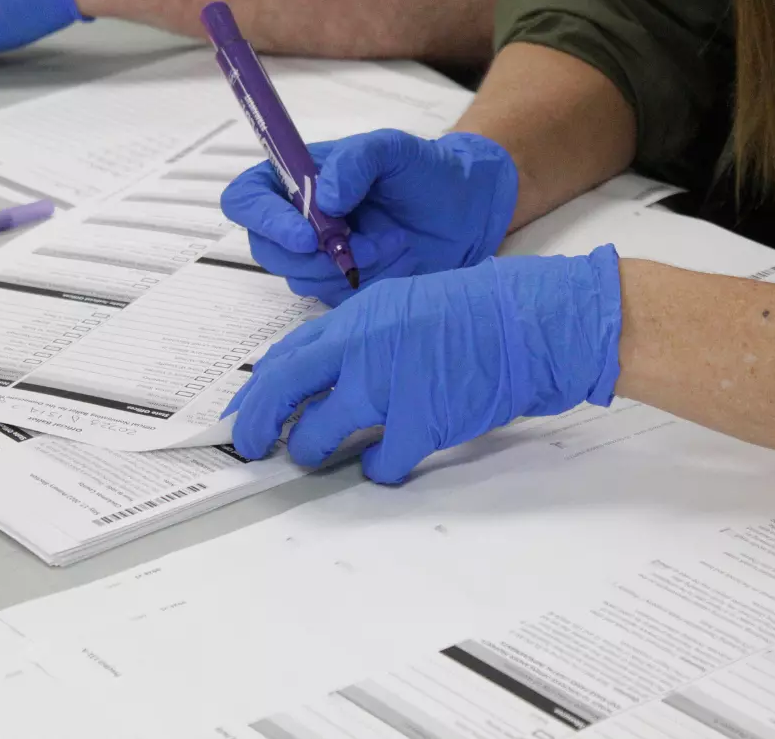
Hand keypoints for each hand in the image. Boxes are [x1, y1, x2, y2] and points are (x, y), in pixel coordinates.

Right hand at [220, 130, 517, 305]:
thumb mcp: (394, 149)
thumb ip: (357, 160)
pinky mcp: (341, 285)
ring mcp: (318, 256)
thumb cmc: (425, 172)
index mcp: (296, 178)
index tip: (306, 236)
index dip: (264, 220)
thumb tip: (324, 199)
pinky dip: (367, 283)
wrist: (465, 211)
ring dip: (348, 266)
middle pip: (266, 249)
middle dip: (313, 254)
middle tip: (361, 243)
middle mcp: (298, 218)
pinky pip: (334, 298)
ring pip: (301, 278)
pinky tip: (396, 259)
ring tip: (392, 242)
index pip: (247, 199)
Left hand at [225, 245, 622, 482]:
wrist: (530, 324)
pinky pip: (379, 462)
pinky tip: (384, 464)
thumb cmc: (478, 314)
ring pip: (319, 431)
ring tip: (313, 455)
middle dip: (258, 423)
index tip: (243, 409)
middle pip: (283, 388)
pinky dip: (377, 469)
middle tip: (250, 446)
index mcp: (358, 317)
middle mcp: (363, 347)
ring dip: (311, 449)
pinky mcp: (420, 422)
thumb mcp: (406, 306)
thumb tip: (324, 373)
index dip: (258, 388)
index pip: (287, 354)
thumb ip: (362, 337)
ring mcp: (389, 385)